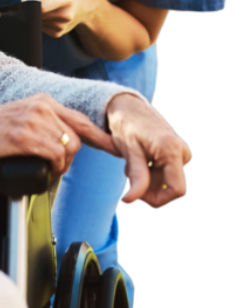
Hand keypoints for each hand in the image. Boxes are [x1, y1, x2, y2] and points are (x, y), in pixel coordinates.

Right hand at [0, 94, 119, 176]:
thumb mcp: (19, 117)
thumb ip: (42, 123)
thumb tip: (62, 143)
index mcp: (41, 100)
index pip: (80, 119)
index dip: (101, 137)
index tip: (115, 148)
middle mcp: (41, 106)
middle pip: (77, 137)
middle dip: (72, 158)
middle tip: (57, 168)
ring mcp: (33, 120)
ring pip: (68, 147)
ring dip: (62, 165)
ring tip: (48, 171)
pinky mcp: (24, 137)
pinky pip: (55, 156)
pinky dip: (54, 168)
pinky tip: (44, 172)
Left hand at [7, 0, 101, 37]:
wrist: (86, 3)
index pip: (41, 6)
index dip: (28, 1)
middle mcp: (65, 15)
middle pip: (34, 13)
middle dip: (28, 3)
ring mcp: (61, 26)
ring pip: (34, 19)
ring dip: (33, 11)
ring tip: (44, 2)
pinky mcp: (57, 33)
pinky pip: (38, 25)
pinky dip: (38, 18)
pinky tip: (48, 12)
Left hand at [106, 93, 191, 208]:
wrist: (128, 106)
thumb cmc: (126, 125)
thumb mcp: (128, 150)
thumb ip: (135, 175)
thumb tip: (130, 201)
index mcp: (172, 150)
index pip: (177, 190)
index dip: (157, 199)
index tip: (136, 194)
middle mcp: (183, 152)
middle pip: (170, 188)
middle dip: (148, 187)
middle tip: (128, 171)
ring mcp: (182, 153)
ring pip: (166, 182)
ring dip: (147, 179)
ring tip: (132, 161)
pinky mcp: (177, 155)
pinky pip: (165, 174)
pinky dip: (150, 172)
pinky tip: (140, 159)